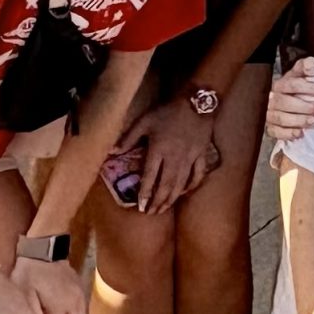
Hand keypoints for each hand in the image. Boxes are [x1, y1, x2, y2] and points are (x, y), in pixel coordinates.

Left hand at [131, 95, 220, 211]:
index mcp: (159, 150)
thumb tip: (112, 152)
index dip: (145, 193)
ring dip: (171, 198)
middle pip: (165, 185)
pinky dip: (191, 185)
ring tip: (164, 208)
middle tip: (152, 212)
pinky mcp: (201, 154)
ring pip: (180, 183)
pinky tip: (185, 192)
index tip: (141, 206)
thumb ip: (128, 138)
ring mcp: (189, 158)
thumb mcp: (145, 121)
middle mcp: (174, 158)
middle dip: (158, 201)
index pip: (150, 177)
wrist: (197, 101)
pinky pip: (197, 174)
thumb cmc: (168, 111)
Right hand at [263, 58, 313, 149]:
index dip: (309, 88)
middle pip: (284, 103)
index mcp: (280, 84)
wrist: (289, 99)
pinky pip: (275, 132)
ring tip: (313, 122)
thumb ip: (307, 66)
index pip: (292, 84)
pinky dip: (288, 133)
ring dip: (298, 120)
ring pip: (280, 118)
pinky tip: (300, 133)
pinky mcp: (270, 128)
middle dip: (305, 107)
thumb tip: (312, 63)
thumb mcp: (302, 73)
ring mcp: (269, 114)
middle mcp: (272, 99)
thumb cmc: (298, 86)